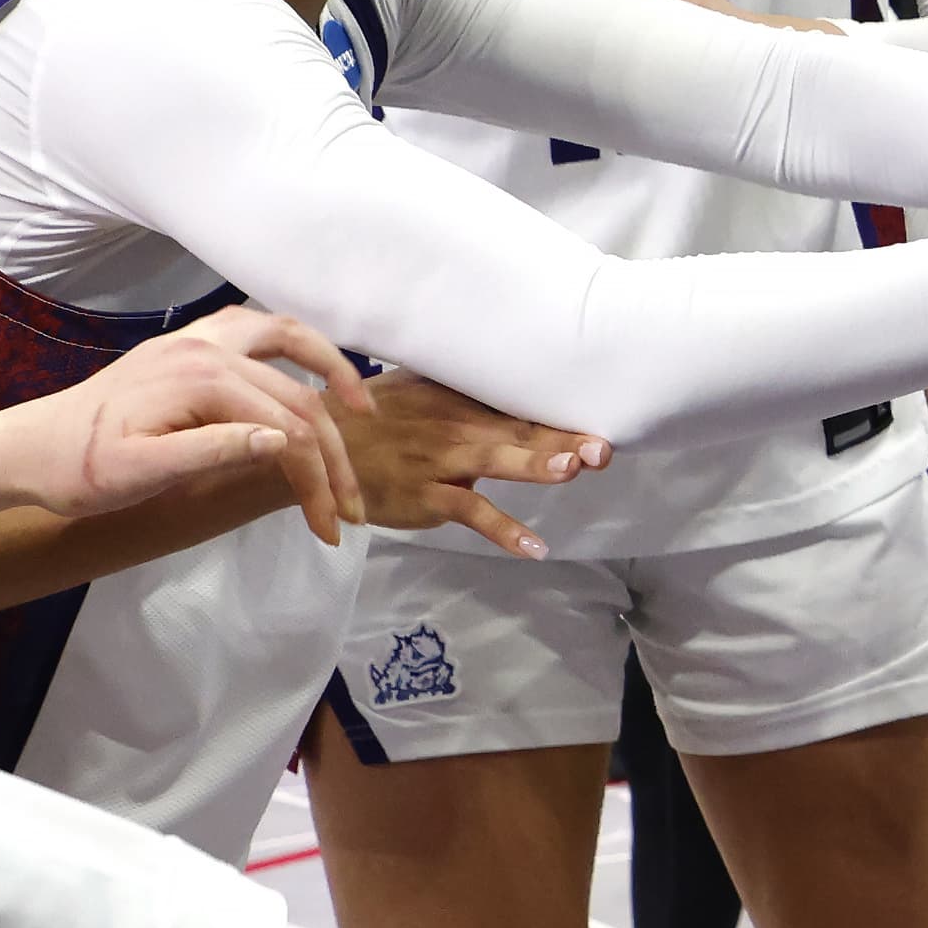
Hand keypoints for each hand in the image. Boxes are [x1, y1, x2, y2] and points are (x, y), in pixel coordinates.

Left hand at [15, 309, 368, 538]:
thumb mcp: (141, 474)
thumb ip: (214, 452)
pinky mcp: (186, 346)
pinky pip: (256, 330)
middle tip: (352, 509)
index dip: (317, 482)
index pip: (287, 429)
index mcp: (199, 378)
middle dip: (333, 454)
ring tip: (359, 408)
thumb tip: (285, 442)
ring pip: (287, 337)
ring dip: (329, 370)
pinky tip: (303, 373)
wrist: (28, 449)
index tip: (331, 530)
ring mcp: (195, 339)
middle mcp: (205, 345)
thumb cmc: (79, 472)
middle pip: (297, 396)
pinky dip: (292, 347)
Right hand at [334, 374, 606, 558]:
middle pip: (520, 430)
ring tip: (573, 470)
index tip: (605, 416)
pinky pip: (470, 512)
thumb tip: (510, 379)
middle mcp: (456, 424)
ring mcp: (441, 460)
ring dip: (535, 465)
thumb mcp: (420, 390)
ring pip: (497, 460)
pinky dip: (503, 530)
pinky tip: (534, 547)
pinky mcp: (426, 494)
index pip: (521, 405)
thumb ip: (463, 389)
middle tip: (604, 447)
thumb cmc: (376, 419)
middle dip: (564, 438)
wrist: (321, 444)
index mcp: (460, 398)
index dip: (562, 413)